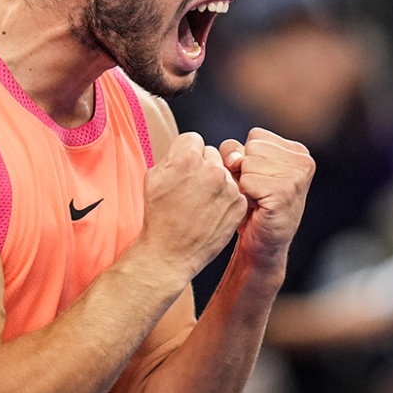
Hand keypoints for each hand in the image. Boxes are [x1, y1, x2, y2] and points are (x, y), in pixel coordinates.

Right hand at [139, 132, 248, 280]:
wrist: (170, 253)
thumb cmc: (158, 216)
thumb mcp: (153, 177)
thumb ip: (172, 156)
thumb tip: (185, 148)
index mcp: (187, 158)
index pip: (194, 139)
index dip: (186, 153)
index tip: (183, 169)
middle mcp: (211, 169)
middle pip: (211, 154)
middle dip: (203, 166)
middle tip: (191, 188)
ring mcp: (228, 187)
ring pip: (224, 172)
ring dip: (215, 182)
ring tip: (200, 203)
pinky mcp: (239, 204)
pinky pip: (234, 190)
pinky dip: (225, 198)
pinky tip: (211, 212)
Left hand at [220, 128, 314, 267]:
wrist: (263, 245)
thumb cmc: (254, 205)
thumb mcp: (245, 169)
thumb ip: (235, 152)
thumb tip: (234, 159)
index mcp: (298, 151)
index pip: (255, 136)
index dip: (246, 158)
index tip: (258, 179)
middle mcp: (303, 160)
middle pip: (251, 147)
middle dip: (244, 170)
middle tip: (256, 191)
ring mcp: (296, 176)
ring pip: (246, 163)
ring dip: (243, 184)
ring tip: (257, 199)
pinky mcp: (284, 192)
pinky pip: (246, 181)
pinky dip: (244, 196)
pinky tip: (256, 207)